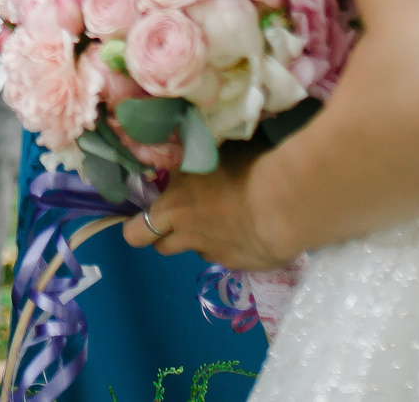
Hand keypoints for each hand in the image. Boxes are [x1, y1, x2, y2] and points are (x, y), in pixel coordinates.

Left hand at [122, 144, 291, 270]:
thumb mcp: (210, 154)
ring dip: (202, 239)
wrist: (283, 203)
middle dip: (163, 237)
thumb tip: (191, 153)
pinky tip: (252, 229)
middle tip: (177, 221)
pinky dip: (234, 245)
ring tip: (226, 218)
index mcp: (174, 206)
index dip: (136, 227)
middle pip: (161, 248)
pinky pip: (229, 256)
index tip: (146, 215)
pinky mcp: (241, 265)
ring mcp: (215, 253)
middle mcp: (189, 235)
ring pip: (198, 251)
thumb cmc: (245, 167)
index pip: (135, 231)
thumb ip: (194, 160)